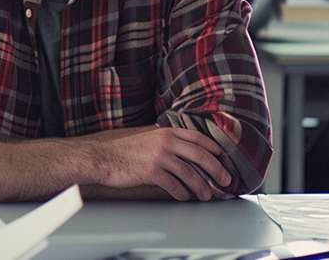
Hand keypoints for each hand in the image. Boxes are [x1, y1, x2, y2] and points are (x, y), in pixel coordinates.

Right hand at [90, 126, 230, 200]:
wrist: (103, 158)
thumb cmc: (125, 152)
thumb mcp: (148, 139)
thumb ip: (167, 142)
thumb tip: (189, 156)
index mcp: (166, 132)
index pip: (199, 138)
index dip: (216, 150)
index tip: (225, 160)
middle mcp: (165, 141)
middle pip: (200, 155)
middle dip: (217, 170)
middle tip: (225, 181)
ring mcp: (158, 156)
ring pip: (190, 173)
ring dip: (202, 187)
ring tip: (206, 195)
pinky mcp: (151, 171)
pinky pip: (174, 185)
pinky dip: (182, 193)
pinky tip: (184, 197)